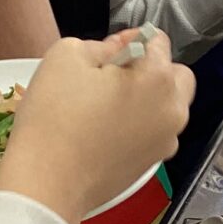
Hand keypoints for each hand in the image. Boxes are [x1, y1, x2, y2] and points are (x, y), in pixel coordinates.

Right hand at [0, 29, 192, 223]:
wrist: (46, 183)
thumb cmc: (54, 118)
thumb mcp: (67, 56)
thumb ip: (103, 43)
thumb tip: (121, 47)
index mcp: (159, 79)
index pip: (157, 40)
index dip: (129, 41)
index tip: (106, 53)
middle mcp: (173, 111)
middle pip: (175, 76)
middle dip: (151, 70)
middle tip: (112, 78)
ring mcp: (165, 142)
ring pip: (166, 107)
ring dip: (146, 100)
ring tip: (105, 107)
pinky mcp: (151, 165)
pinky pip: (153, 133)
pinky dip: (137, 127)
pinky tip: (104, 131)